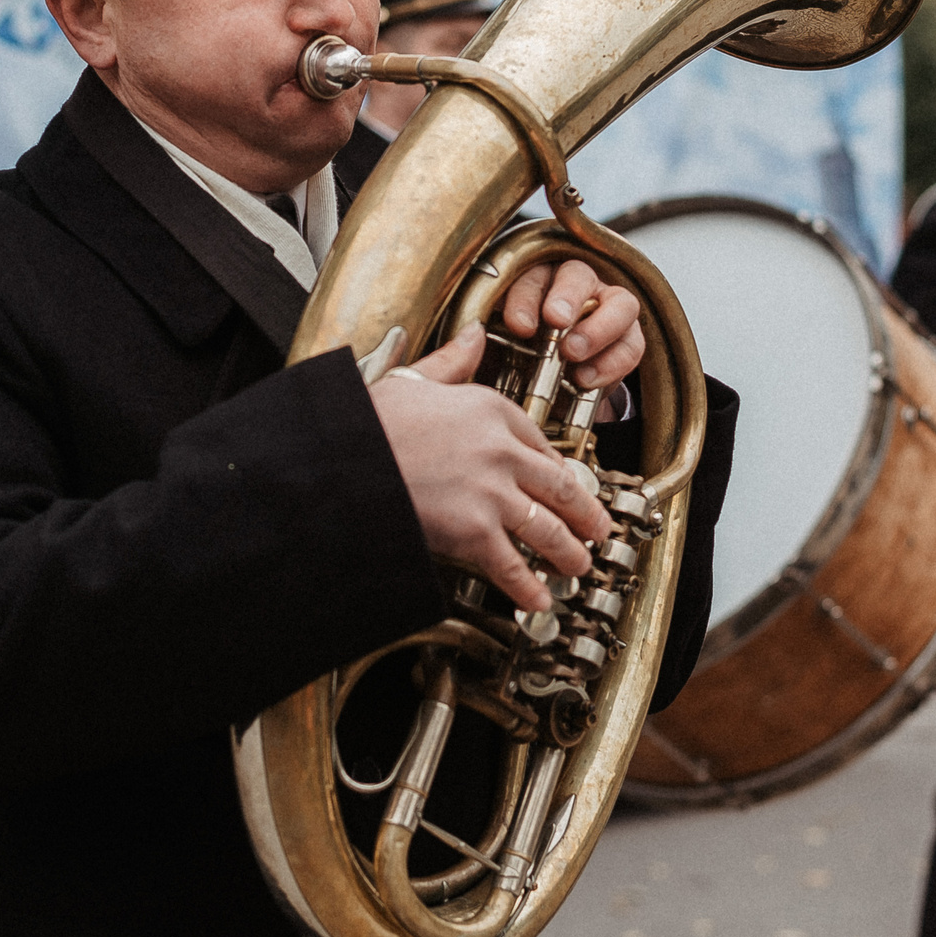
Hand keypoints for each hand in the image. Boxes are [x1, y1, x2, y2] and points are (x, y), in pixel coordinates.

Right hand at [369, 323, 612, 612]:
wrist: (340, 461)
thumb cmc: (368, 423)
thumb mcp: (414, 379)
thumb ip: (452, 361)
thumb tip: (473, 336)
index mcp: (491, 409)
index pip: (542, 443)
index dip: (558, 470)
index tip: (566, 484)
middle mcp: (501, 450)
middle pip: (560, 487)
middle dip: (584, 515)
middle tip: (595, 530)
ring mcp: (491, 492)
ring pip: (547, 528)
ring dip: (567, 554)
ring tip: (575, 566)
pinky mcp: (474, 530)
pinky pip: (513, 565)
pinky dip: (528, 587)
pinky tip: (538, 600)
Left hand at [499, 258, 644, 391]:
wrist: (544, 390)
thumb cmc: (514, 356)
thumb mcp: (495, 343)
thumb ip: (487, 334)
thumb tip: (471, 334)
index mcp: (537, 276)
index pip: (532, 273)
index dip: (526, 298)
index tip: (518, 327)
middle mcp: (577, 284)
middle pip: (579, 274)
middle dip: (567, 298)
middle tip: (555, 323)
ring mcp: (609, 309)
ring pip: (620, 303)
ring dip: (598, 329)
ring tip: (573, 355)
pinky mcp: (629, 338)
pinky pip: (633, 344)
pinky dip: (612, 363)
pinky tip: (586, 380)